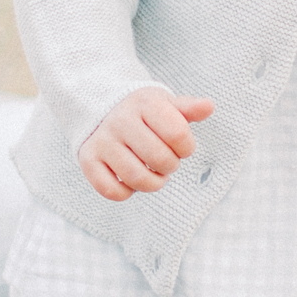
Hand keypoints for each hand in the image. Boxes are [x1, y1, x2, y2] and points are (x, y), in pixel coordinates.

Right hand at [78, 86, 214, 200]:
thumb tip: (209, 107)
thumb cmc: (144, 112)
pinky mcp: (88, 159)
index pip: (178, 134)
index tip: (181, 146)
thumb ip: (187, 109)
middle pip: (159, 159)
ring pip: (136, 178)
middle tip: (167, 162)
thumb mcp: (165, 104)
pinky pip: (111, 190)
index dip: (187, 147)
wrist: (102, 107)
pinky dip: (127, 192)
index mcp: (144, 103)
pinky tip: (131, 181)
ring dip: (153, 183)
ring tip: (154, 175)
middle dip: (170, 166)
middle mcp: (120, 120)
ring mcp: (102, 140)